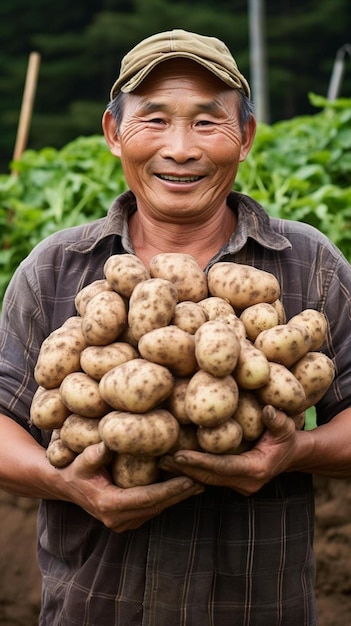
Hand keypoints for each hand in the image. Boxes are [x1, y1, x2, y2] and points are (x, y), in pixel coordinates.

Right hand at [57, 441, 203, 531]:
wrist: (64, 486)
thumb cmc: (74, 468)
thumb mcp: (83, 458)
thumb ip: (96, 452)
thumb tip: (111, 440)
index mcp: (109, 505)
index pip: (147, 498)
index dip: (170, 489)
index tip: (190, 480)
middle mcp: (117, 519)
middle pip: (156, 507)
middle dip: (180, 493)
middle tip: (203, 480)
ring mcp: (122, 523)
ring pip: (156, 510)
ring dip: (177, 497)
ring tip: (198, 482)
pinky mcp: (126, 521)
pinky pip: (151, 509)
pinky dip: (167, 498)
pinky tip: (182, 487)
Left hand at [159, 406, 298, 495]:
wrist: (293, 455)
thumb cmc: (288, 437)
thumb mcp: (286, 427)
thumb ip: (277, 420)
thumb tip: (268, 410)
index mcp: (256, 470)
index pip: (222, 466)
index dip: (200, 461)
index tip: (179, 455)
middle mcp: (245, 483)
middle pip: (209, 476)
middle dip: (185, 468)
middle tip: (161, 458)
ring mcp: (238, 485)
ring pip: (207, 480)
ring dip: (185, 471)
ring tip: (161, 461)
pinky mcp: (232, 482)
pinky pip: (209, 478)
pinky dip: (192, 471)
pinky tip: (174, 464)